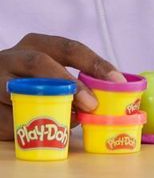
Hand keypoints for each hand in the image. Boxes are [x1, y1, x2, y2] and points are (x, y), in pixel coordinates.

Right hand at [0, 33, 124, 140]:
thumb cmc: (23, 82)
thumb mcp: (45, 72)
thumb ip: (69, 82)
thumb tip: (96, 106)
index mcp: (36, 44)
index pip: (70, 48)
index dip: (95, 64)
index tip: (117, 81)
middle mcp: (13, 57)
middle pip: (41, 64)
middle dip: (69, 84)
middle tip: (91, 104)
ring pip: (20, 91)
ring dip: (46, 108)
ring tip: (66, 122)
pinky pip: (4, 118)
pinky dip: (24, 127)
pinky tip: (35, 133)